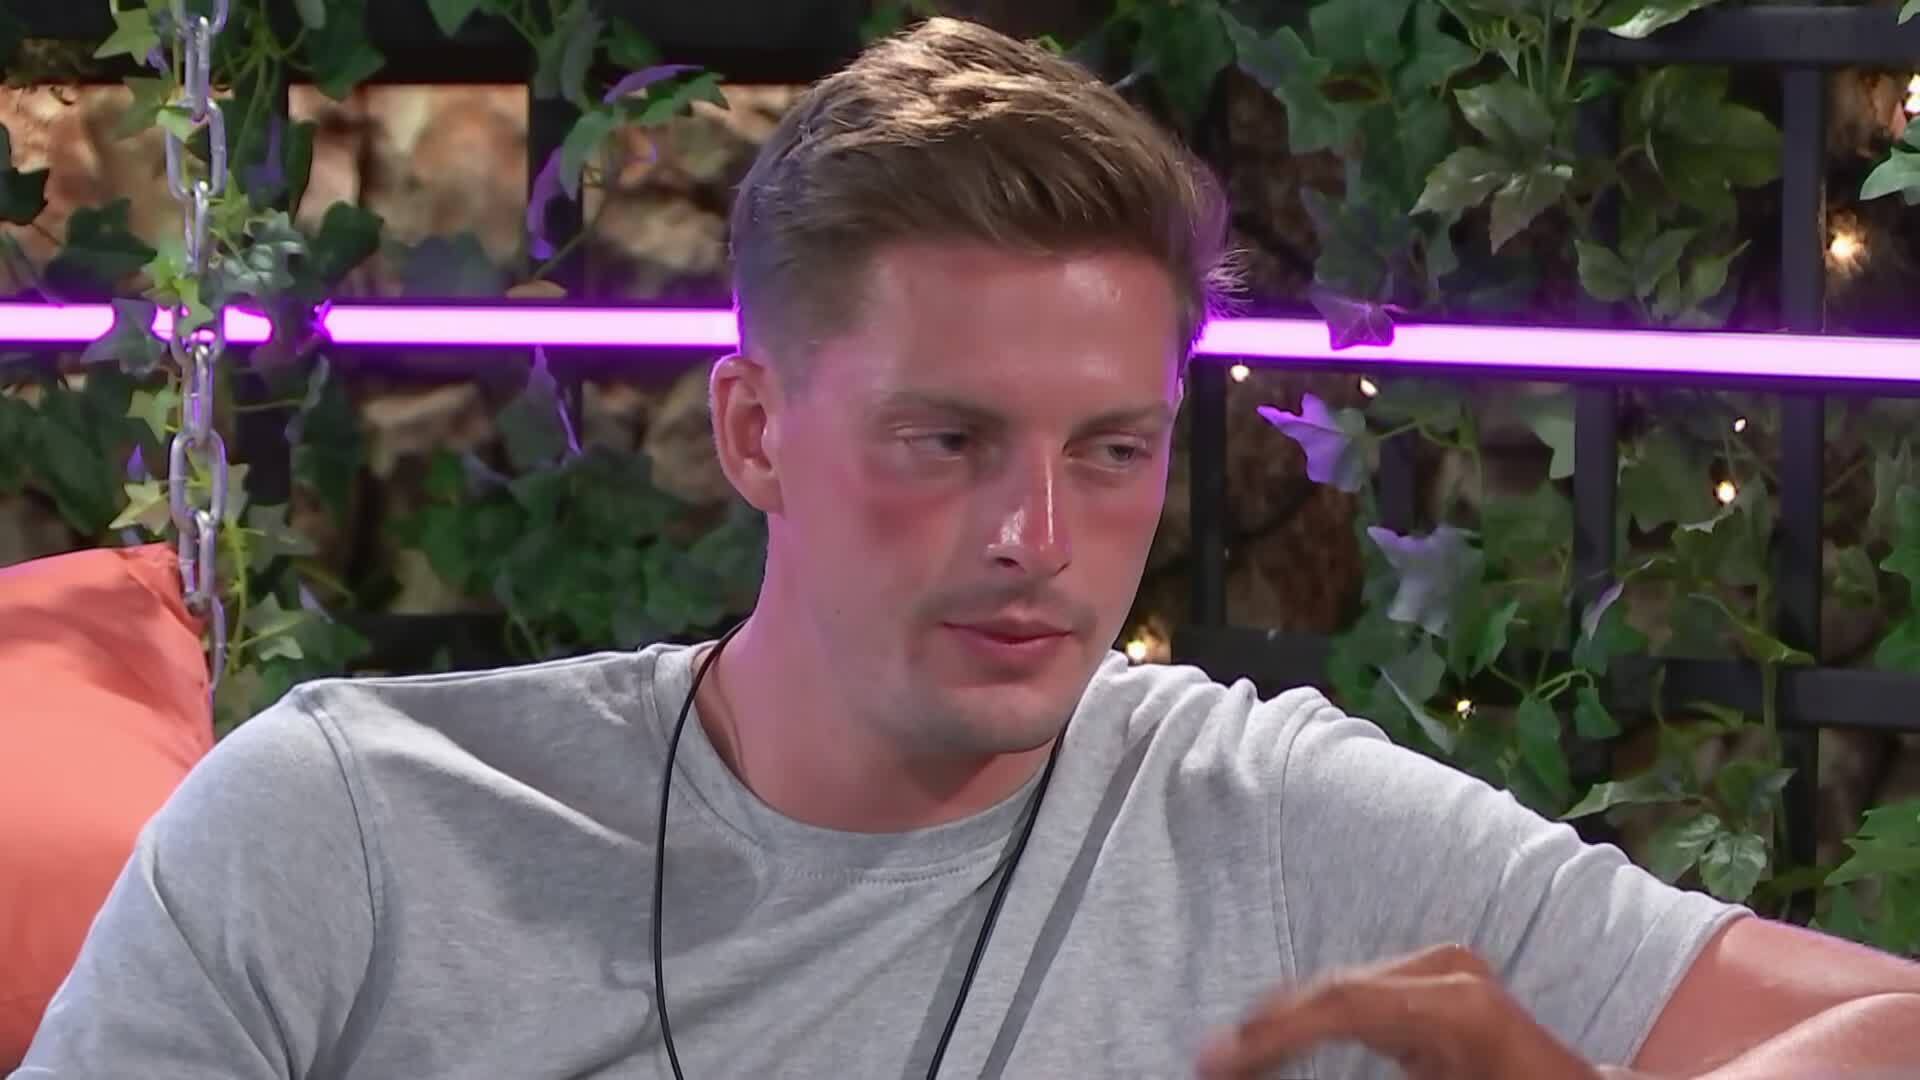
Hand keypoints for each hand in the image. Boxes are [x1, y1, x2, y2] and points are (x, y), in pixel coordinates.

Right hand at [1195, 943, 1614, 1079]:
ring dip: (1285, 1023)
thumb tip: (1280, 1071)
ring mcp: (1446, 971)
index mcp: (1459, 1006)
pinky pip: (1358, 995)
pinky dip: (1315, 1019)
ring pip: (1338, 990)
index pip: (1342, 1003)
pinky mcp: (1438, 981)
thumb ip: (1356, 1076)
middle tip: (1208, 1062)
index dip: (1270, 1031)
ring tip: (1231, 1056)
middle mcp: (1451, 973)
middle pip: (1332, 991)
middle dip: (1267, 1028)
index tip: (1214, 1059)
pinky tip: (1276, 1040)